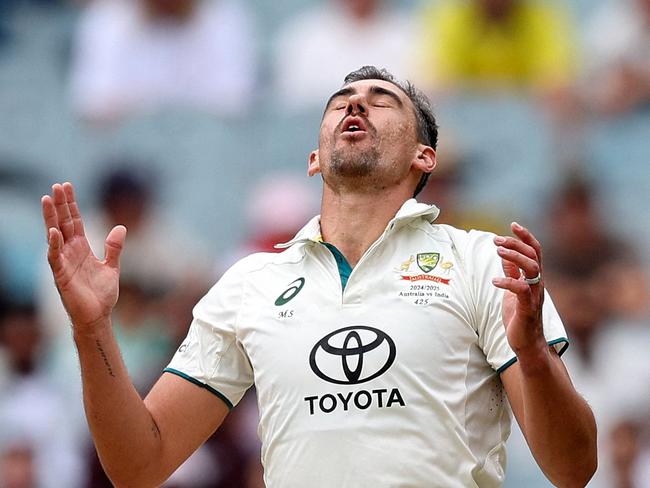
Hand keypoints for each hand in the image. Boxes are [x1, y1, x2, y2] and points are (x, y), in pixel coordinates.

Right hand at [42, 182, 126, 331]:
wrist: (98, 317)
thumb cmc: (101, 294)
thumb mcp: (112, 266)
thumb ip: (114, 248)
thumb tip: (120, 227)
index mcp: (82, 248)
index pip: (74, 221)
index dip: (71, 204)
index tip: (67, 186)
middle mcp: (70, 252)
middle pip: (63, 223)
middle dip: (60, 205)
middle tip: (56, 186)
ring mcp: (64, 263)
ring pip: (55, 236)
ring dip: (51, 218)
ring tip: (47, 199)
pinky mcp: (61, 276)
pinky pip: (55, 258)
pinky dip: (54, 245)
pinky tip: (53, 232)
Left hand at [491, 222, 545, 355]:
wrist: (527, 345)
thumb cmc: (520, 318)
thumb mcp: (513, 291)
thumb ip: (512, 274)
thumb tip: (505, 257)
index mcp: (535, 278)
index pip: (535, 251)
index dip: (526, 236)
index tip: (513, 224)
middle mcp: (538, 284)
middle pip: (534, 255)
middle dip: (516, 244)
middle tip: (496, 240)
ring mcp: (534, 296)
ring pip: (532, 268)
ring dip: (515, 257)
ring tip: (498, 252)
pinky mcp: (528, 308)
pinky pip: (521, 290)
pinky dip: (508, 282)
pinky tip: (494, 281)